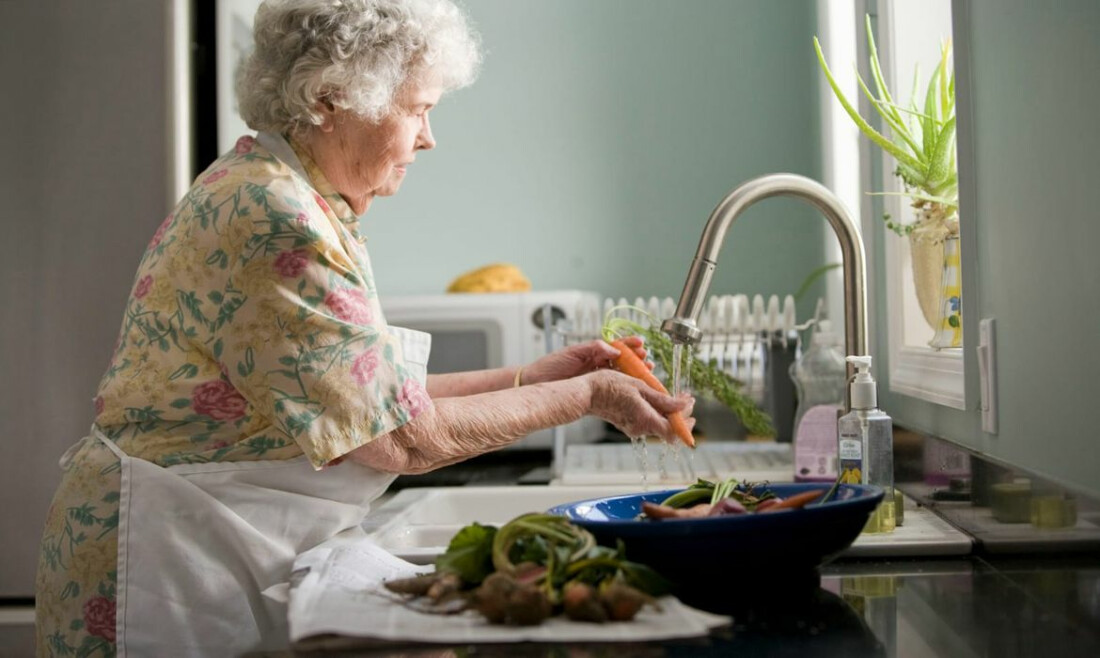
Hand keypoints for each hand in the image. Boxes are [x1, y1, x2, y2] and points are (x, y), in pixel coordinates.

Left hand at [521, 337, 649, 384]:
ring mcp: (596, 378)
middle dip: (637, 360)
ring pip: (621, 375)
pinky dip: (624, 387)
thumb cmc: (550, 366)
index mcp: (593, 352)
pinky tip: (633, 388)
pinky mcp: (594, 391)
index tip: (641, 344)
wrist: (535, 383)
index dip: (630, 345)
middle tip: (647, 361)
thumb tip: (614, 349)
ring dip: (634, 373)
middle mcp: (597, 364)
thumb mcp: (572, 353)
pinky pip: (612, 388)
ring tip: (646, 372)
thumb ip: (594, 348)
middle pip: (623, 361)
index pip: (616, 346)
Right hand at [586, 369, 695, 442]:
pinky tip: (655, 399)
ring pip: (658, 425)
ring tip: (671, 396)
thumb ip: (663, 400)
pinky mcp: (627, 424)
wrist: (586, 393)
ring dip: (668, 412)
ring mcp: (633, 428)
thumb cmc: (610, 386)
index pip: (674, 432)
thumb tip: (683, 405)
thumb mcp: (640, 387)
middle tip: (685, 400)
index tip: (690, 404)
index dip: (686, 422)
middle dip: (680, 416)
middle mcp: (640, 428)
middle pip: (668, 429)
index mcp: (645, 420)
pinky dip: (656, 412)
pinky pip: (648, 421)